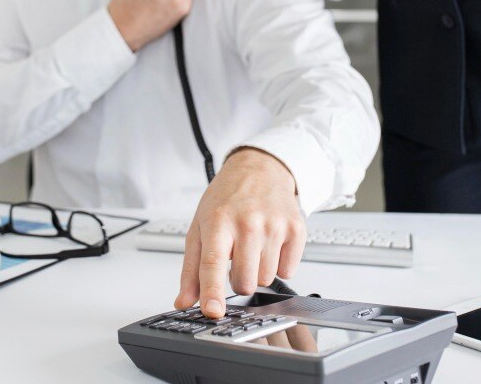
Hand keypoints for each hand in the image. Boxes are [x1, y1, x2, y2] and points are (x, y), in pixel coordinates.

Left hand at [174, 147, 305, 318]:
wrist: (259, 169)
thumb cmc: (226, 199)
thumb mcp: (199, 227)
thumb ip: (191, 269)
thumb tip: (184, 301)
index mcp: (218, 222)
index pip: (212, 263)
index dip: (212, 291)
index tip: (212, 311)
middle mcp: (247, 222)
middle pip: (244, 282)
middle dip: (238, 279)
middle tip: (236, 257)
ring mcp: (274, 225)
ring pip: (266, 280)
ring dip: (258, 270)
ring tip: (253, 246)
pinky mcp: (296, 229)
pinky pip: (288, 270)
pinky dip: (278, 264)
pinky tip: (271, 243)